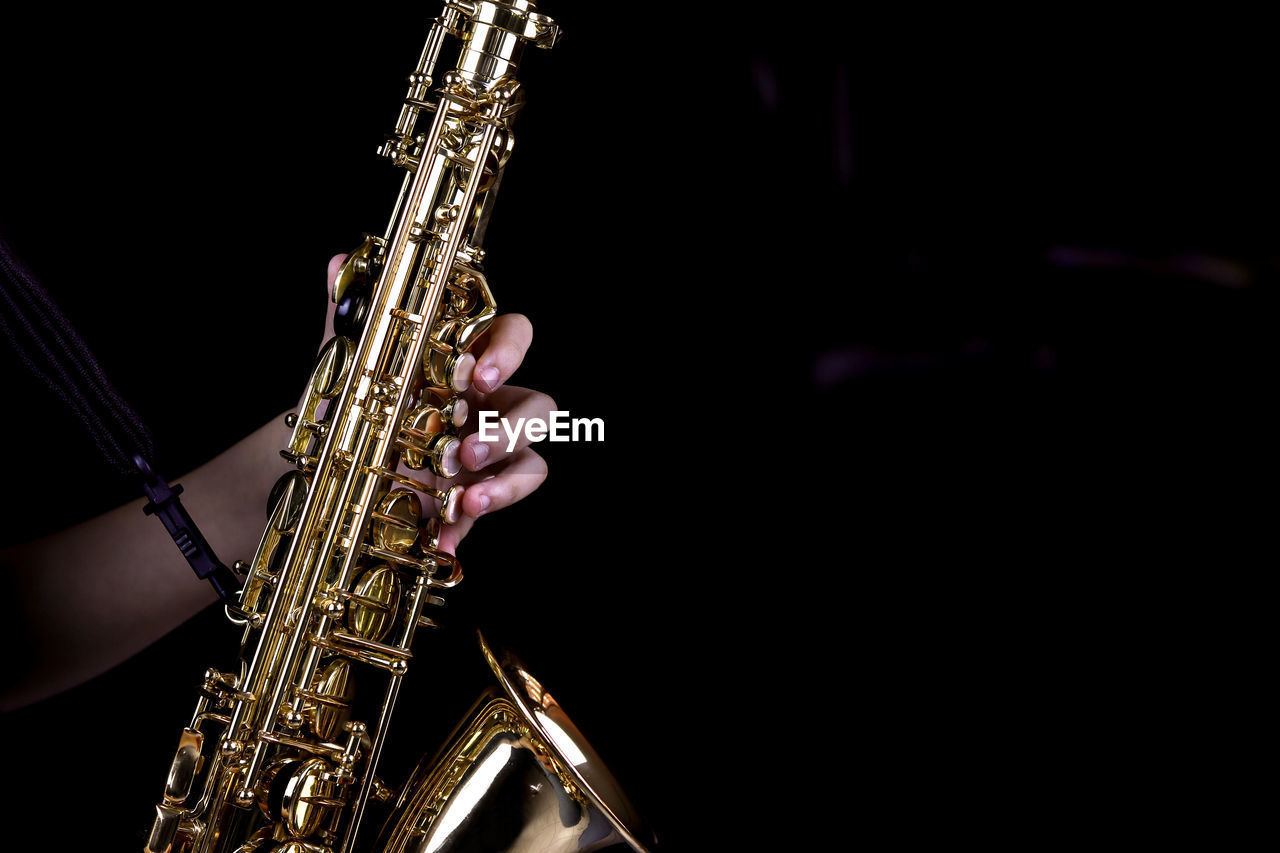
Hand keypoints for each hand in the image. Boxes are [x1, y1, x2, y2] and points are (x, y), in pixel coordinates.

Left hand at [324, 254, 552, 554]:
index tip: (478, 375)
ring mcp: (488, 455)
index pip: (514, 337)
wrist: (325, 465)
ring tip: (466, 499)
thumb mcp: (347, 363)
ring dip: (506, 482)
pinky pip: (493, 508)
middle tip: (470, 449)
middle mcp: (489, 404)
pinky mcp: (475, 497)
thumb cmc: (353, 404)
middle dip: (511, 428)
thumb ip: (348, 317)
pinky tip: (443, 537)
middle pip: (538, 406)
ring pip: (532, 461)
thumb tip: (337, 265)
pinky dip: (470, 526)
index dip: (509, 351)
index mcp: (469, 359)